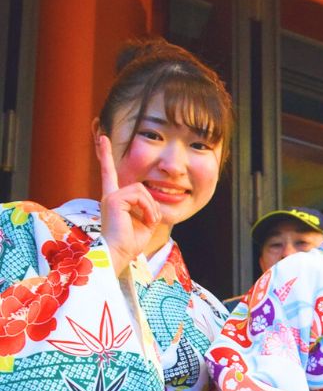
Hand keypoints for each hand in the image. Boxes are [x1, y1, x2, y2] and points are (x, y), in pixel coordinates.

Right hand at [96, 133, 161, 273]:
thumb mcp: (145, 223)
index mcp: (115, 200)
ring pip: (141, 191)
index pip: (109, 174)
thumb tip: (153, 203)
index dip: (106, 155)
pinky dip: (148, 208)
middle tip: (151, 221)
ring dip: (151, 208)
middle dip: (150, 204)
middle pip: (138, 187)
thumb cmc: (131, 242)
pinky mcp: (113, 200)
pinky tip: (146, 220)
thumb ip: (148, 208)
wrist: (119, 253)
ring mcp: (110, 196)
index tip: (102, 138)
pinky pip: (139, 196)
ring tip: (148, 222)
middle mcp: (110, 195)